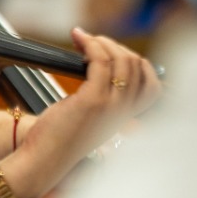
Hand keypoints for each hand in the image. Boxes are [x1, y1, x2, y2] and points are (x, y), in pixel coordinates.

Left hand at [15, 28, 161, 194]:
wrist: (44, 159)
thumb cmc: (59, 138)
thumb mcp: (89, 117)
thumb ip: (101, 98)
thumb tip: (97, 66)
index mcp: (125, 117)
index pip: (152, 86)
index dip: (136, 62)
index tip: (112, 52)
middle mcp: (123, 112)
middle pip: (137, 66)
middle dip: (116, 46)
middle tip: (93, 41)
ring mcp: (111, 106)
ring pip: (121, 61)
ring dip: (102, 42)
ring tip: (83, 38)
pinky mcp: (93, 100)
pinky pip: (100, 61)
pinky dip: (90, 45)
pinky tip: (78, 39)